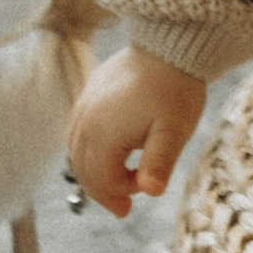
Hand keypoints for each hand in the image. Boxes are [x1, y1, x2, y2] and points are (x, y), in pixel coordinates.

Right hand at [67, 43, 206, 213]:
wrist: (169, 44)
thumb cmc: (175, 90)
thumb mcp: (174, 131)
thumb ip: (159, 163)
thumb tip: (152, 191)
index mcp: (103, 133)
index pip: (101, 179)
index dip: (122, 192)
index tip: (146, 190)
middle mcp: (85, 121)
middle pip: (84, 169)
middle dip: (104, 190)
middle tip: (124, 209)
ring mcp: (84, 105)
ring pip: (77, 151)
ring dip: (94, 172)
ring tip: (116, 183)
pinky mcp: (88, 93)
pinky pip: (79, 131)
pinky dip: (90, 150)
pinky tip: (108, 153)